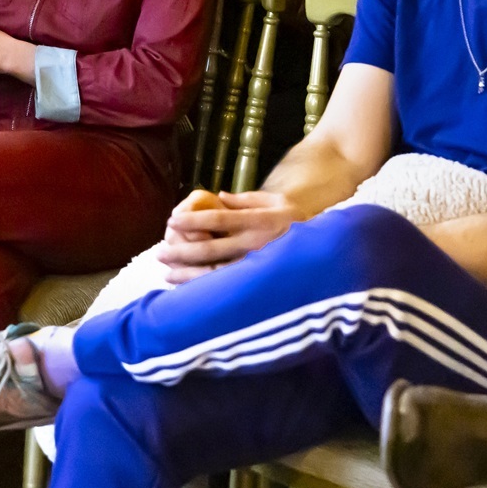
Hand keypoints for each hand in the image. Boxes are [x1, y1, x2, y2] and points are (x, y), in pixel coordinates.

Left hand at [154, 188, 297, 282]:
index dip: (193, 220)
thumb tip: (217, 197)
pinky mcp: (260, 282)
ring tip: (166, 274)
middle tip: (160, 253)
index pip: (219, 220)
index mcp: (258, 221)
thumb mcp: (274, 200)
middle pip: (211, 250)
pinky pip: (229, 286)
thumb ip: (244, 198)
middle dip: (182, 252)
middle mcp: (256, 245)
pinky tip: (188, 290)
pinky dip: (207, 289)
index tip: (172, 220)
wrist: (326, 246)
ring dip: (189, 275)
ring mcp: (258, 266)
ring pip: (217, 273)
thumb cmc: (294, 218)